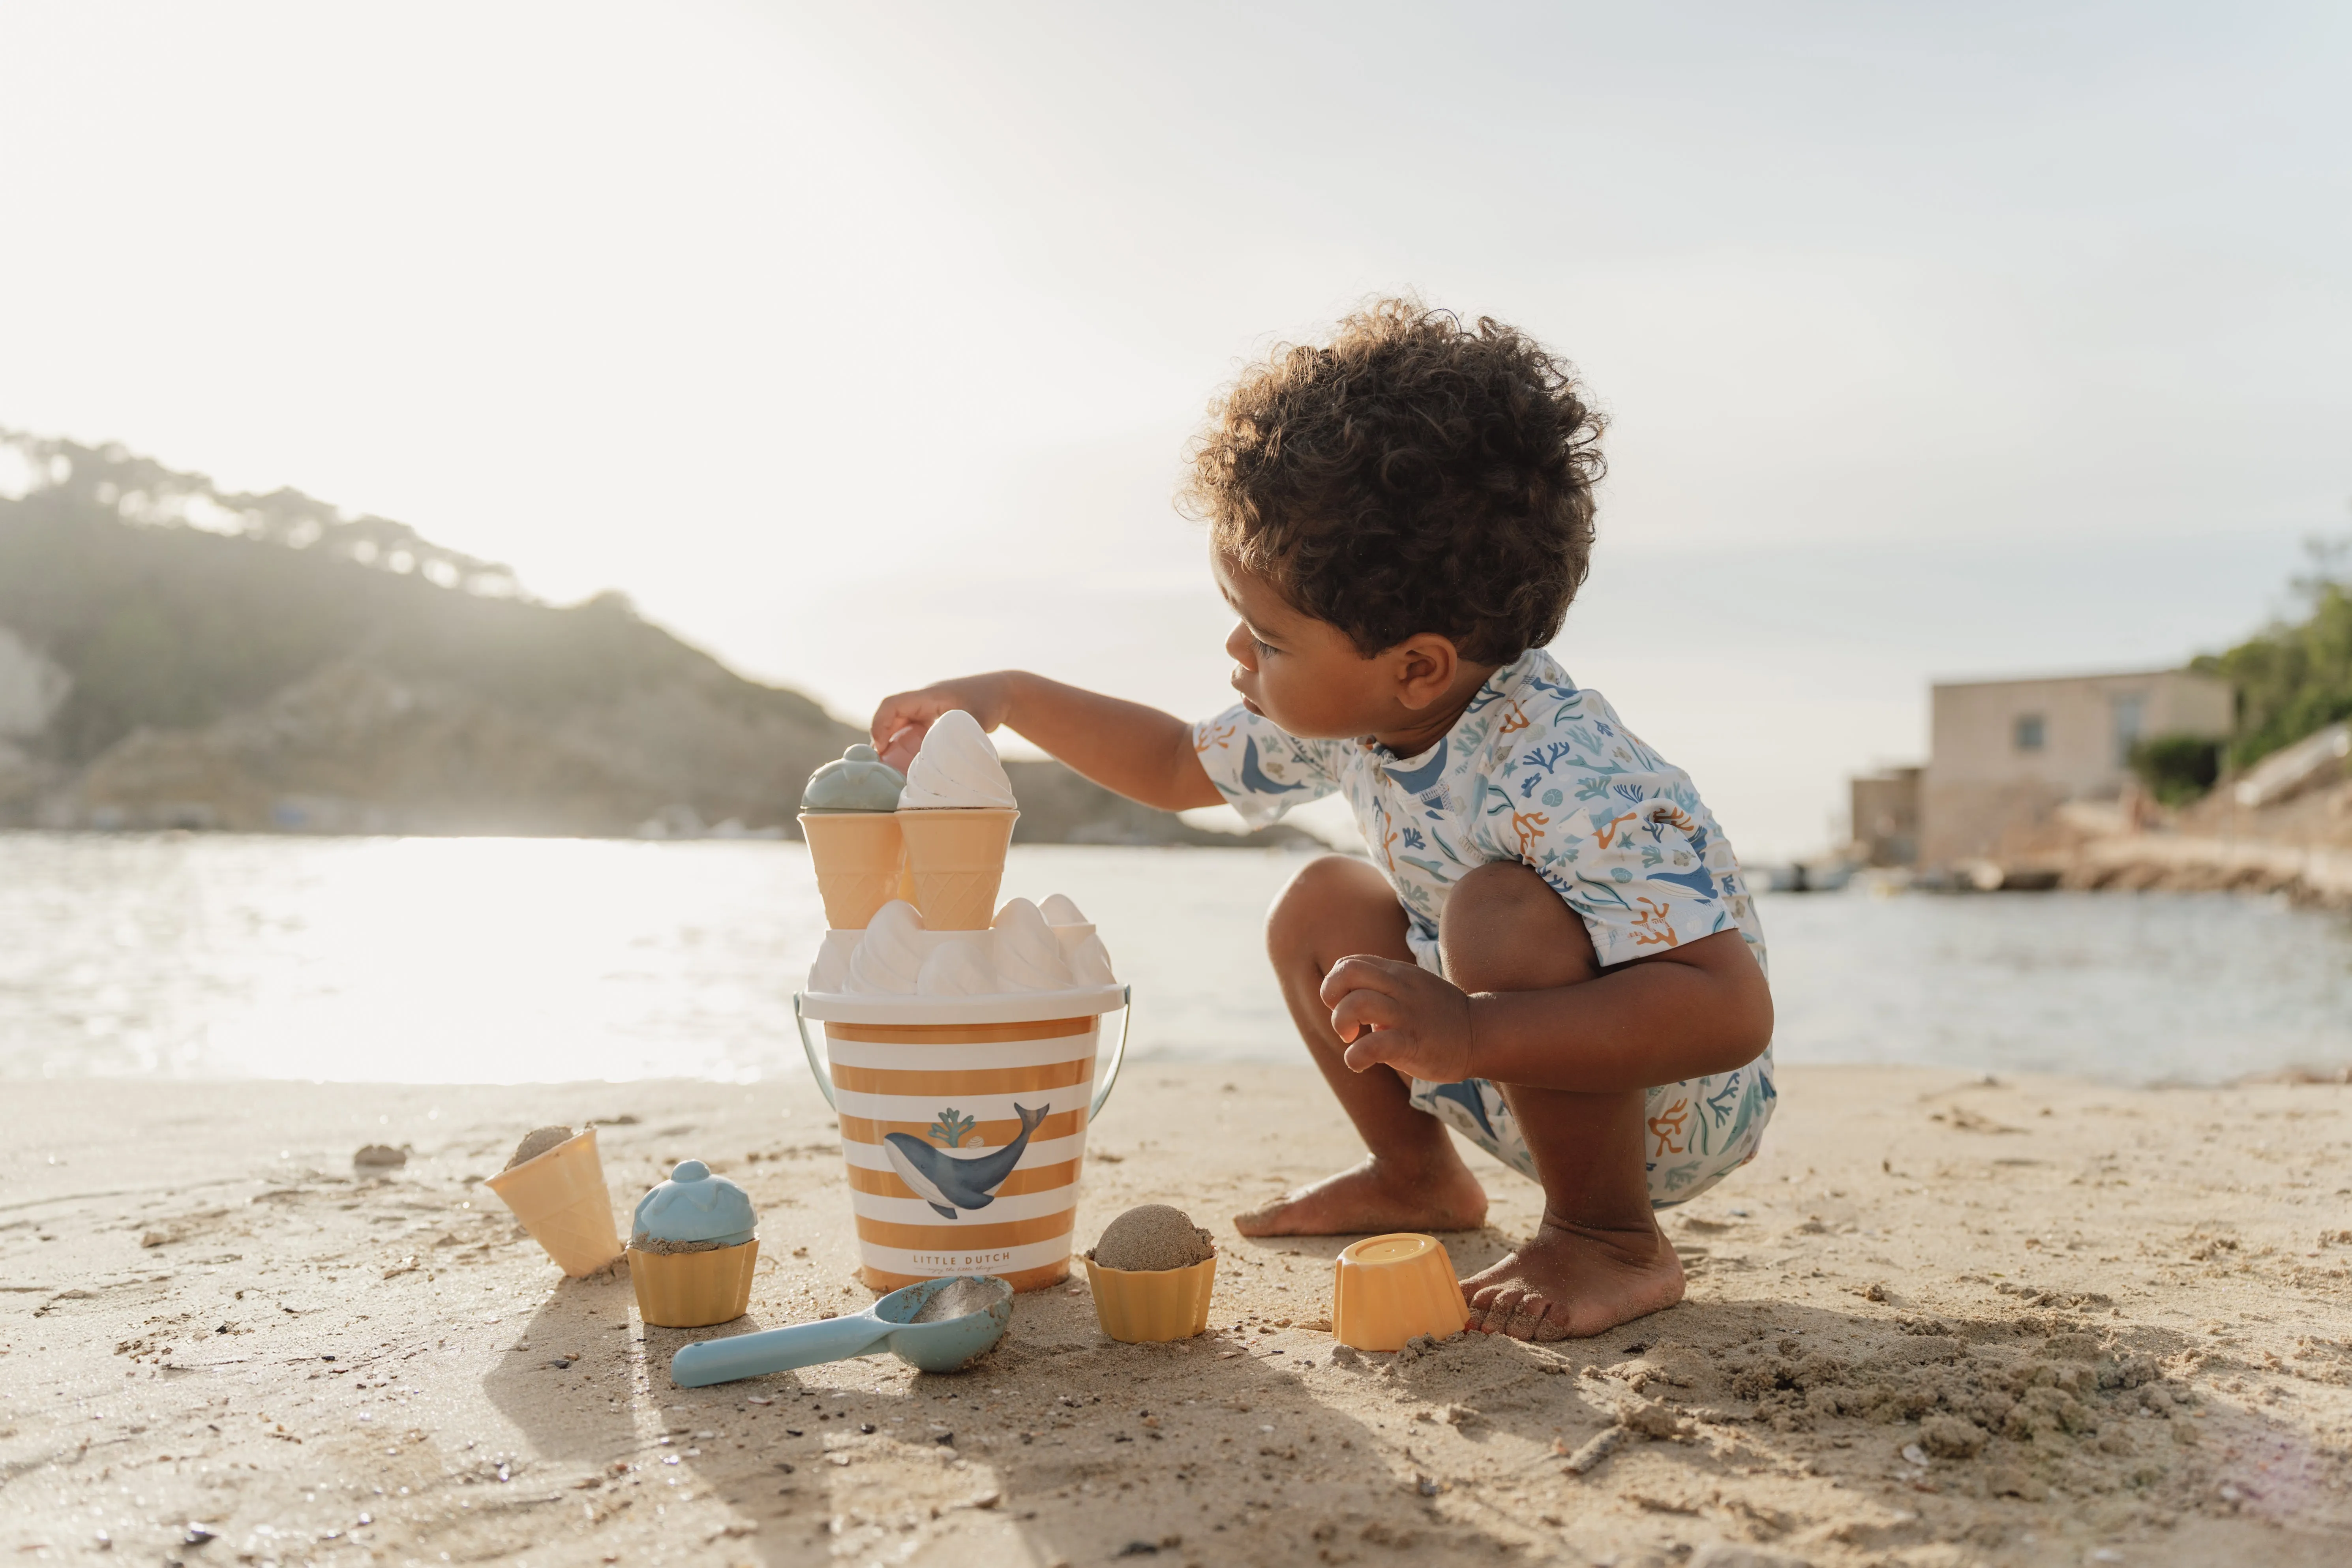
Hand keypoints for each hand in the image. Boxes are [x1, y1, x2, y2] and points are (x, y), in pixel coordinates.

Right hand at [869, 674, 1016, 771]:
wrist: (1002, 693)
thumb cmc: (989, 701)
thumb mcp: (977, 719)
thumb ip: (962, 738)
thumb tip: (947, 766)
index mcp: (928, 697)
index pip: (893, 705)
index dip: (881, 724)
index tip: (880, 748)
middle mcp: (922, 702)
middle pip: (891, 717)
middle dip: (882, 739)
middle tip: (880, 765)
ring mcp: (926, 710)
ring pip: (900, 725)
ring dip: (892, 743)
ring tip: (890, 768)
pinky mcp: (932, 719)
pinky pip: (911, 730)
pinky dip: (906, 745)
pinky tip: (908, 764)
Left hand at [1320, 955, 1474, 1083]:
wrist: (1481, 1035)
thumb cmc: (1440, 1016)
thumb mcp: (1411, 988)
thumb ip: (1382, 988)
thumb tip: (1348, 1001)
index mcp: (1397, 973)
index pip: (1350, 962)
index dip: (1336, 983)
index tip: (1343, 1005)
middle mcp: (1400, 988)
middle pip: (1348, 972)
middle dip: (1330, 994)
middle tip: (1343, 1020)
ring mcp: (1407, 1014)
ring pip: (1358, 1003)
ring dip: (1341, 1023)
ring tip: (1351, 1039)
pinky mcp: (1413, 1043)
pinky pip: (1375, 1045)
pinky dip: (1356, 1056)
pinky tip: (1359, 1063)